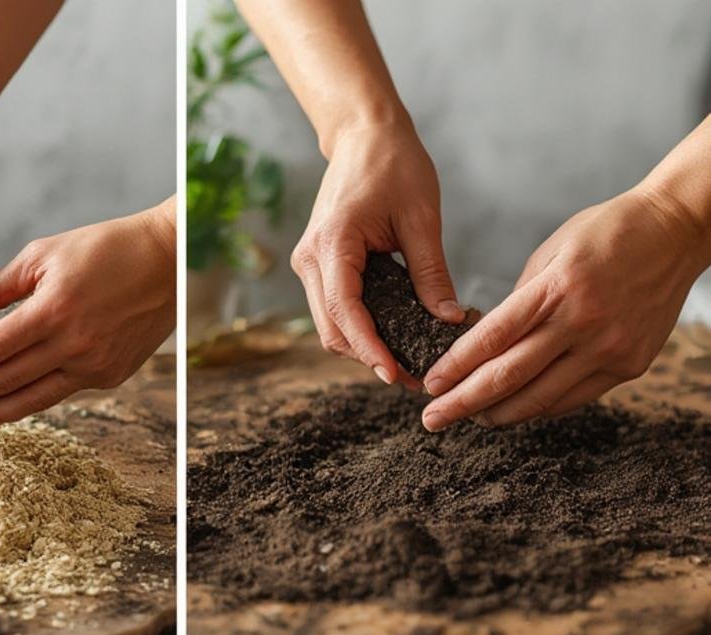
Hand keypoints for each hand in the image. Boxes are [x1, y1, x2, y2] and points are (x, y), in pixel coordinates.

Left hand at [0, 202, 175, 425]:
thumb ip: (4, 285)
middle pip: (3, 381)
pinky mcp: (108, 376)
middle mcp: (72, 346)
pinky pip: (57, 394)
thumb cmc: (104, 248)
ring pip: (30, 399)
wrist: (166, 262)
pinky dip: (25, 401)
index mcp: (52, 311)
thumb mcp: (45, 253)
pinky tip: (2, 405)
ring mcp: (93, 367)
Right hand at [291, 119, 462, 385]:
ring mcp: (309, 264)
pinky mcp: (317, 266)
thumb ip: (432, 274)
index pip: (346, 312)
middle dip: (368, 357)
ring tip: (405, 360)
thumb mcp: (422, 218)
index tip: (395, 374)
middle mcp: (310, 259)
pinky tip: (390, 336)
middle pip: (332, 330)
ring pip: (329, 326)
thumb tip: (450, 321)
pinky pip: (333, 310)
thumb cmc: (394, 164)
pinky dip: (359, 329)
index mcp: (333, 244)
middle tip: (410, 377)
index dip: (370, 349)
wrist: (364, 133)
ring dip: (362, 347)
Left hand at [422, 188, 703, 429]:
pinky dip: (538, 407)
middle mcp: (583, 322)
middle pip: (509, 378)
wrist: (677, 230)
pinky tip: (514, 408)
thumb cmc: (608, 233)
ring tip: (472, 418)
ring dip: (498, 414)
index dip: (456, 367)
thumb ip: (520, 299)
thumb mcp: (553, 249)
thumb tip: (485, 342)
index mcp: (558, 287)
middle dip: (464, 404)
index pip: (493, 338)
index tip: (431, 386)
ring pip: (539, 399)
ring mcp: (608, 348)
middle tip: (433, 419)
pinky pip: (571, 399)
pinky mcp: (629, 366)